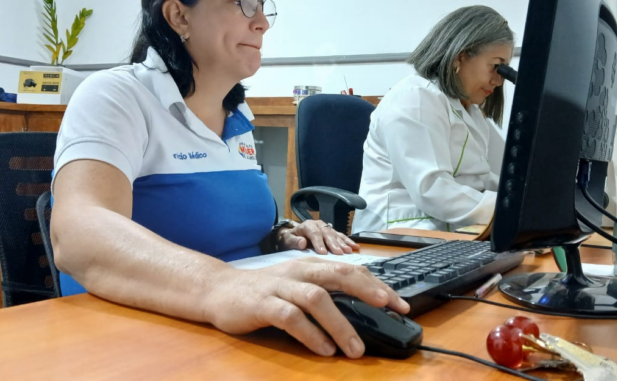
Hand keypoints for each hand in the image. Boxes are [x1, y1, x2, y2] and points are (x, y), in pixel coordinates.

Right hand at [207, 259, 409, 357]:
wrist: (217, 290)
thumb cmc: (261, 291)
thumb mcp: (295, 285)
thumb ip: (322, 292)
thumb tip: (359, 309)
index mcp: (309, 267)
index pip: (349, 270)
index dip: (377, 284)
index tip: (399, 303)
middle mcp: (298, 272)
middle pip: (338, 275)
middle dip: (368, 291)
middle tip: (389, 309)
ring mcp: (279, 287)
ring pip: (316, 299)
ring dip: (340, 324)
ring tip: (355, 348)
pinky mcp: (262, 305)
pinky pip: (290, 318)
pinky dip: (310, 334)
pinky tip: (323, 349)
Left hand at [277, 220, 359, 254]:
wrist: (292, 236)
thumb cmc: (290, 239)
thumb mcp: (287, 240)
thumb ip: (294, 241)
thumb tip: (302, 243)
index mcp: (307, 225)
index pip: (314, 233)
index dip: (319, 242)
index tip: (323, 253)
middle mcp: (319, 225)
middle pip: (327, 234)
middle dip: (333, 243)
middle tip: (339, 253)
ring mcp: (326, 228)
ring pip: (335, 234)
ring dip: (343, 243)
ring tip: (349, 251)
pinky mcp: (332, 232)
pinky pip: (341, 236)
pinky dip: (348, 242)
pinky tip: (355, 247)